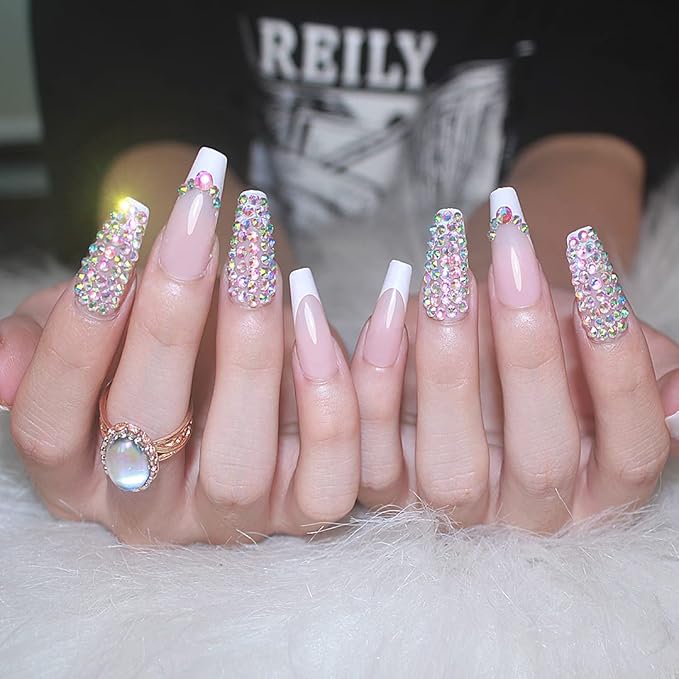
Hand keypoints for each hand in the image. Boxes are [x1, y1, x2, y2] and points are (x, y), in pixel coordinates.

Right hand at [0, 149, 358, 543]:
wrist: (228, 365)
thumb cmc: (149, 344)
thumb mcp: (85, 340)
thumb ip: (38, 347)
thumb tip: (1, 370)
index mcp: (77, 475)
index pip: (50, 424)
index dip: (77, 330)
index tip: (121, 229)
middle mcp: (148, 510)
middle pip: (147, 431)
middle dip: (170, 316)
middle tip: (198, 223)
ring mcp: (228, 519)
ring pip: (239, 464)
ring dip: (250, 350)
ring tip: (259, 258)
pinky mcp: (299, 511)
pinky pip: (328, 482)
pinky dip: (330, 397)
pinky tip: (315, 313)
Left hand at [352, 196, 677, 531]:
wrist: (481, 338)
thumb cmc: (550, 337)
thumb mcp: (600, 348)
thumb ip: (645, 368)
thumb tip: (678, 397)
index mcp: (604, 486)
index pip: (633, 448)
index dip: (620, 365)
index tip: (594, 266)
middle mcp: (532, 511)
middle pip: (541, 461)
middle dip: (528, 354)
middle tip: (513, 259)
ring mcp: (456, 508)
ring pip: (450, 468)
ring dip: (447, 366)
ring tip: (448, 277)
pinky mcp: (389, 487)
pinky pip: (370, 454)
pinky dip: (371, 382)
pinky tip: (386, 308)